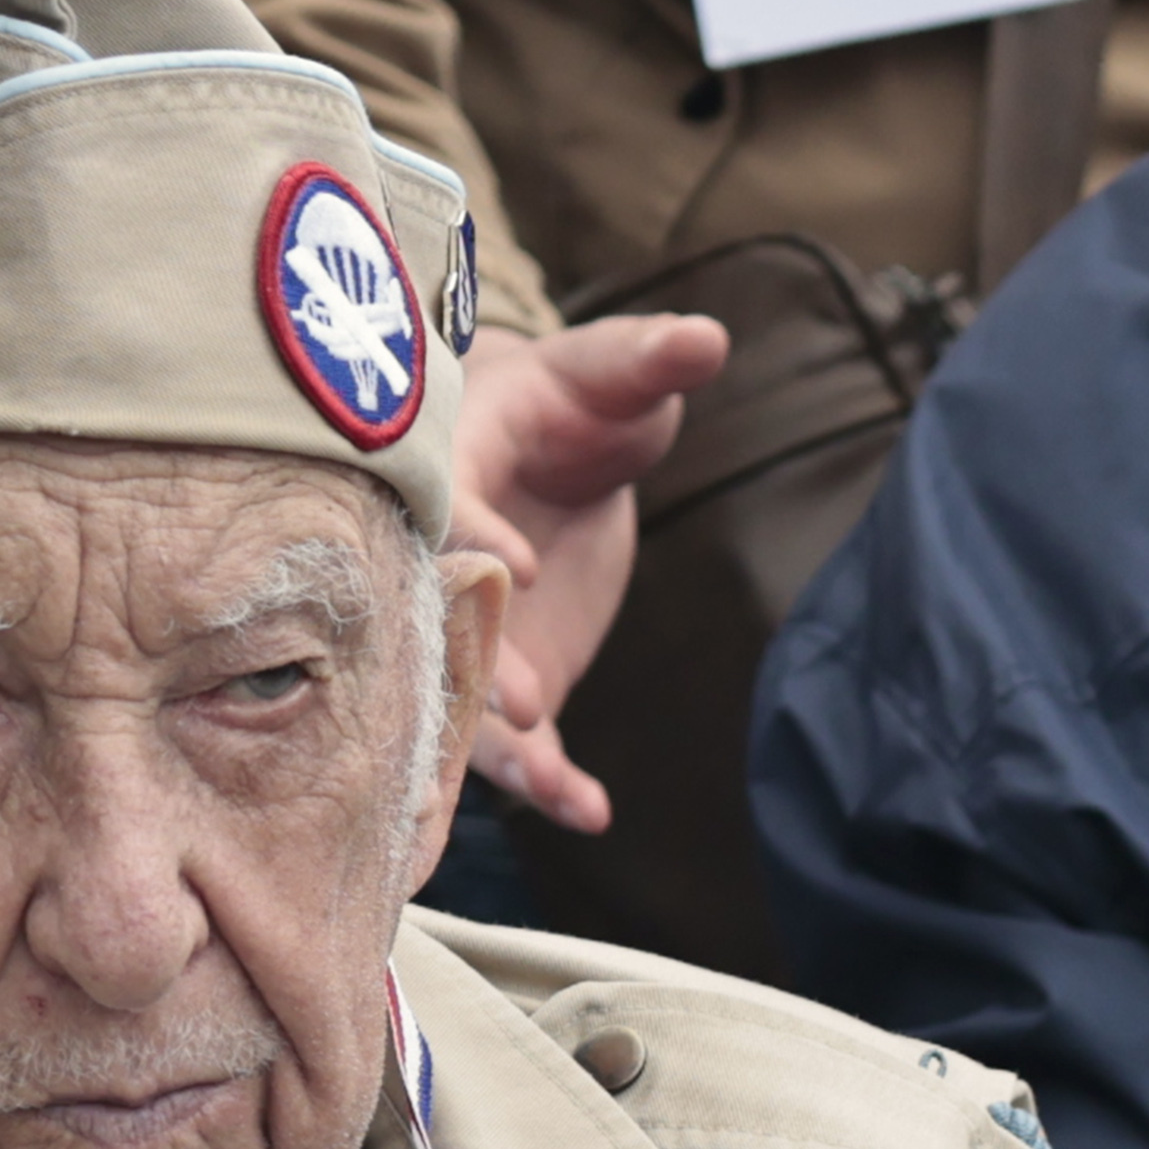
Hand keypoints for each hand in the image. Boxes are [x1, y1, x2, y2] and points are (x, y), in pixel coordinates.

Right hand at [438, 307, 725, 836]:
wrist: (552, 449)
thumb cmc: (571, 398)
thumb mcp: (610, 371)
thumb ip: (647, 359)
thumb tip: (705, 337)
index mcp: (449, 468)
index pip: (450, 500)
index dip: (477, 532)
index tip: (519, 567)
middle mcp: (444, 558)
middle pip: (443, 614)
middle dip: (475, 658)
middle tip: (519, 701)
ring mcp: (472, 629)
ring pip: (464, 693)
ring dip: (499, 744)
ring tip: (549, 783)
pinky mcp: (508, 677)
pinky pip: (518, 740)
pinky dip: (547, 779)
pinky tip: (588, 811)